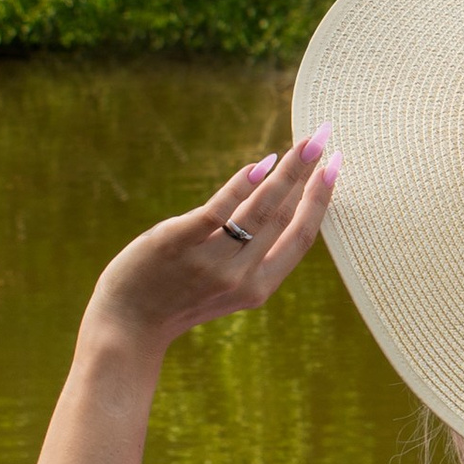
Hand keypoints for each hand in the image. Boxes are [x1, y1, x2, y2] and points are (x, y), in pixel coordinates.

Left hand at [84, 134, 337, 356]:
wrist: (128, 326)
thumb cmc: (176, 299)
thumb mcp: (224, 286)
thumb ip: (250, 253)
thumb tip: (274, 198)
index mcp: (257, 288)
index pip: (300, 237)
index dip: (321, 200)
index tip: (335, 166)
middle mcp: (240, 277)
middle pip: (284, 216)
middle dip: (308, 174)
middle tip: (324, 137)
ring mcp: (210, 261)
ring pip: (259, 209)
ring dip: (285, 172)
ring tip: (302, 143)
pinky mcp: (178, 243)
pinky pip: (219, 210)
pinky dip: (242, 185)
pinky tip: (260, 164)